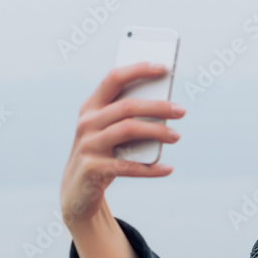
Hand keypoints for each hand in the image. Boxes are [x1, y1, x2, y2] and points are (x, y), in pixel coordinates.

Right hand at [59, 62, 185, 227]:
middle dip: (158, 106)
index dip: (138, 70)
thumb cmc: (102, 154)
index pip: (114, 78)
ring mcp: (88, 145)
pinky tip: (168, 168)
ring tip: (176, 136)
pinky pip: (128, 166)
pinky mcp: (93, 169)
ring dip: (157, 132)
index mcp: (91, 107)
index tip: (164, 67)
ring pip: (129, 130)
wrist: (76, 190)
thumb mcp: (109, 132)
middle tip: (181, 111)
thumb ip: (128, 118)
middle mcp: (87, 122)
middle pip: (127, 106)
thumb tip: (165, 110)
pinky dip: (151, 168)